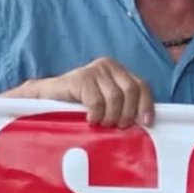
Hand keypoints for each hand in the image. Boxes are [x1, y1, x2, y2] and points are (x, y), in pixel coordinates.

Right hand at [26, 57, 154, 128]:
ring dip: (110, 117)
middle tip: (116, 126)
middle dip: (127, 114)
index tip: (146, 123)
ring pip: (115, 97)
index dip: (146, 105)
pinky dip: (96, 115)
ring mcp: (94, 70)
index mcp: (118, 72)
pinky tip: (89, 119)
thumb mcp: (107, 105)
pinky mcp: (80, 78)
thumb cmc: (78, 107)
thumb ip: (124, 107)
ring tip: (101, 123)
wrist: (46, 99)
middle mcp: (108, 66)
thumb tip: (147, 122)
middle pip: (131, 91)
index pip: (141, 85)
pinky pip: (97, 101)